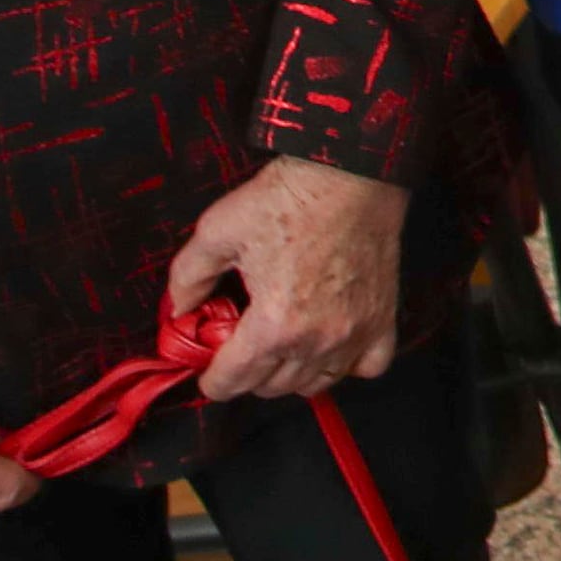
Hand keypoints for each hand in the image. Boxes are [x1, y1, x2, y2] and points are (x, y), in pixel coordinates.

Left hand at [169, 154, 410, 400]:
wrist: (350, 173)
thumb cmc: (288, 198)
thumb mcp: (217, 230)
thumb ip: (188, 277)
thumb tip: (179, 310)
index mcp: (272, 324)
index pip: (234, 380)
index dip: (212, 382)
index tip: (208, 374)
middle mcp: (316, 340)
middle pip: (272, 387)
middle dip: (248, 375)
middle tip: (239, 348)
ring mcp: (354, 333)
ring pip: (316, 384)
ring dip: (291, 374)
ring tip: (279, 349)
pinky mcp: (382, 319)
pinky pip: (367, 367)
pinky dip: (346, 366)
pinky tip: (330, 346)